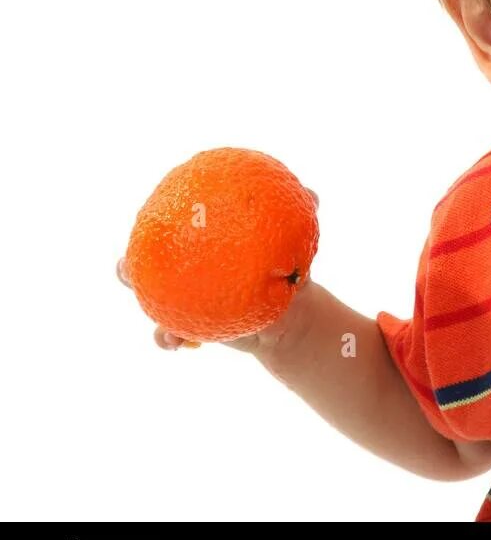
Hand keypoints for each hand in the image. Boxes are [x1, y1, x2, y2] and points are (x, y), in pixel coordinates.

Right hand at [118, 187, 319, 355]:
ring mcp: (183, 299)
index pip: (166, 226)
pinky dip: (169, 339)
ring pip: (151, 304)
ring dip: (144, 311)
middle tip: (127, 267)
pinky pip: (170, 334)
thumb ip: (303, 213)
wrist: (290, 313)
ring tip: (152, 319)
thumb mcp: (294, 242)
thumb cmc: (287, 266)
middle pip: (142, 264)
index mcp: (200, 240)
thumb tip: (312, 195)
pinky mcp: (190, 326)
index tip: (146, 220)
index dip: (149, 224)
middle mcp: (184, 267)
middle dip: (129, 266)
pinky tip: (178, 344)